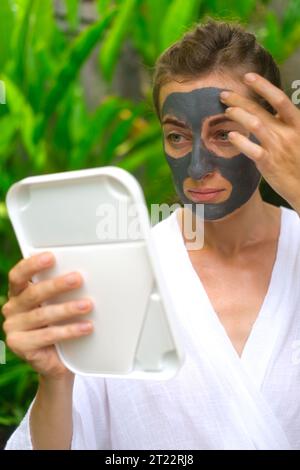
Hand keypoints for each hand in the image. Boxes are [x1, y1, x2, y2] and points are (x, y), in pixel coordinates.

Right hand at [1, 252, 92, 378]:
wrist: (56, 362)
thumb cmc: (57, 325)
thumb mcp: (56, 304)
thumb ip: (59, 291)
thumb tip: (82, 273)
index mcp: (18, 294)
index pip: (18, 276)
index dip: (32, 265)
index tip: (50, 257)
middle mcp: (12, 310)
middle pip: (33, 294)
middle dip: (57, 285)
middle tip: (77, 279)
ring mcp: (13, 329)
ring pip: (43, 315)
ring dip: (68, 309)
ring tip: (87, 304)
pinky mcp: (21, 347)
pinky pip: (48, 336)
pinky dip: (70, 330)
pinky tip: (86, 327)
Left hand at [220, 72, 299, 212]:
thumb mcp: (298, 138)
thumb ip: (285, 125)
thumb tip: (268, 112)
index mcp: (297, 124)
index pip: (279, 99)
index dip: (263, 86)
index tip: (248, 77)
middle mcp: (288, 132)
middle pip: (260, 110)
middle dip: (240, 100)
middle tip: (224, 94)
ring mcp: (277, 147)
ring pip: (255, 125)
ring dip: (238, 115)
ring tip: (226, 112)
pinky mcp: (269, 163)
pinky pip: (252, 149)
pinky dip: (240, 141)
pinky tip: (230, 136)